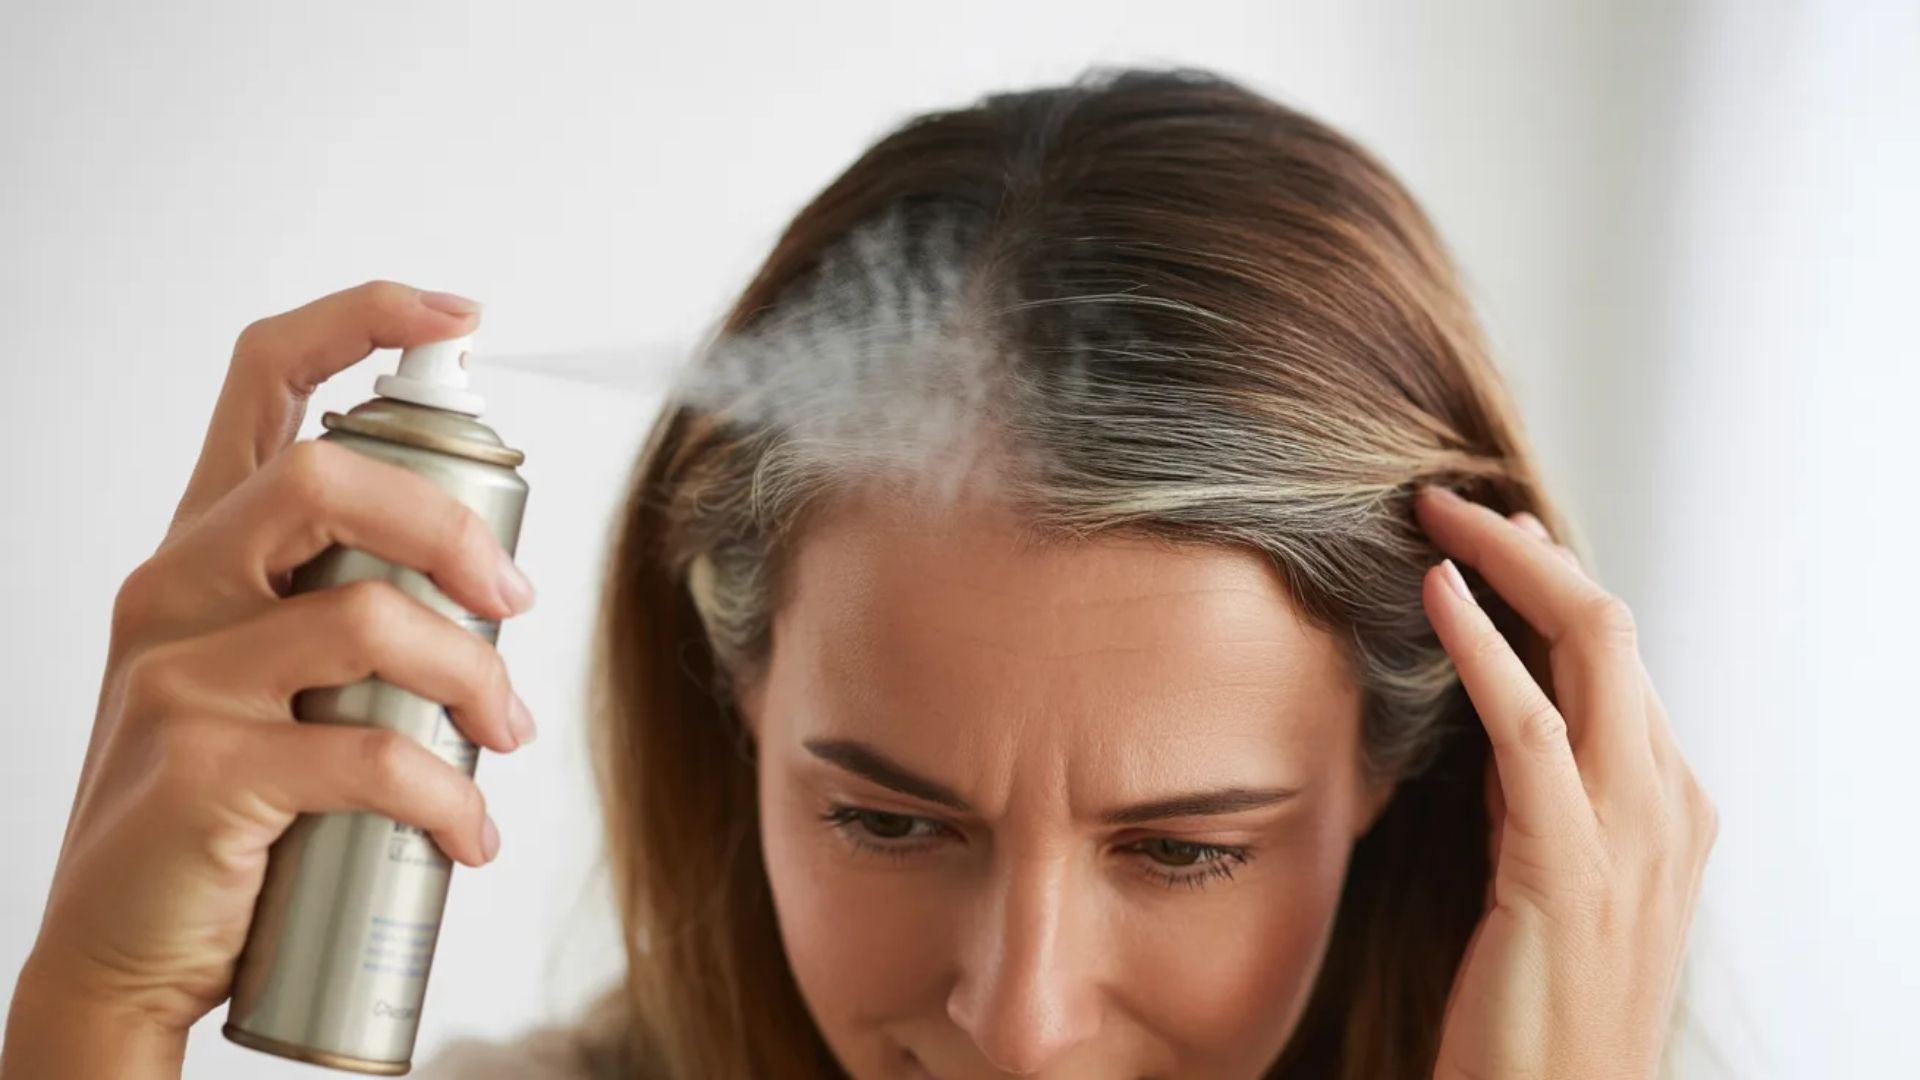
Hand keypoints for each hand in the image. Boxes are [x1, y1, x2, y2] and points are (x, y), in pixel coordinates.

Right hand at [3, 282, 536, 1077]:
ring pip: (366, 616)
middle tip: (514, 601)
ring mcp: (175, 676)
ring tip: (504, 739)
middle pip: (322, 475)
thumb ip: (345, 610)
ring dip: (473, 677)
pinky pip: (367, 753)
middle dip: (451, 524)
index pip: (261, 380)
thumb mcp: (270, 682)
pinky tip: (468, 835)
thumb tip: (494, 586)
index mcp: (203, 550)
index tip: (456, 313)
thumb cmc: (224, 809)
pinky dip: (448, 795)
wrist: (122, 951)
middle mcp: (175, 589)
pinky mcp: (197, 771)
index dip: (358, 320)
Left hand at [1414, 486, 1716, 1079]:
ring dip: (1510, 566)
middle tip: (1449, 500)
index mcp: (1667, 803)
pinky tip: (1437, 594)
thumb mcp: (1541, 872)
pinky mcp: (1568, 867)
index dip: (1549, 584)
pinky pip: (1528, 727)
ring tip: (1438, 516)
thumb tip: (1495, 708)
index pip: (1616, 657)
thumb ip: (1533, 793)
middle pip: (1610, 630)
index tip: (1484, 537)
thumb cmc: (1535, 1006)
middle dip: (1529, 550)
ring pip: (1589, 651)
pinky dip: (1483, 645)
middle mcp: (1666, 804)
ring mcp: (1631, 834)